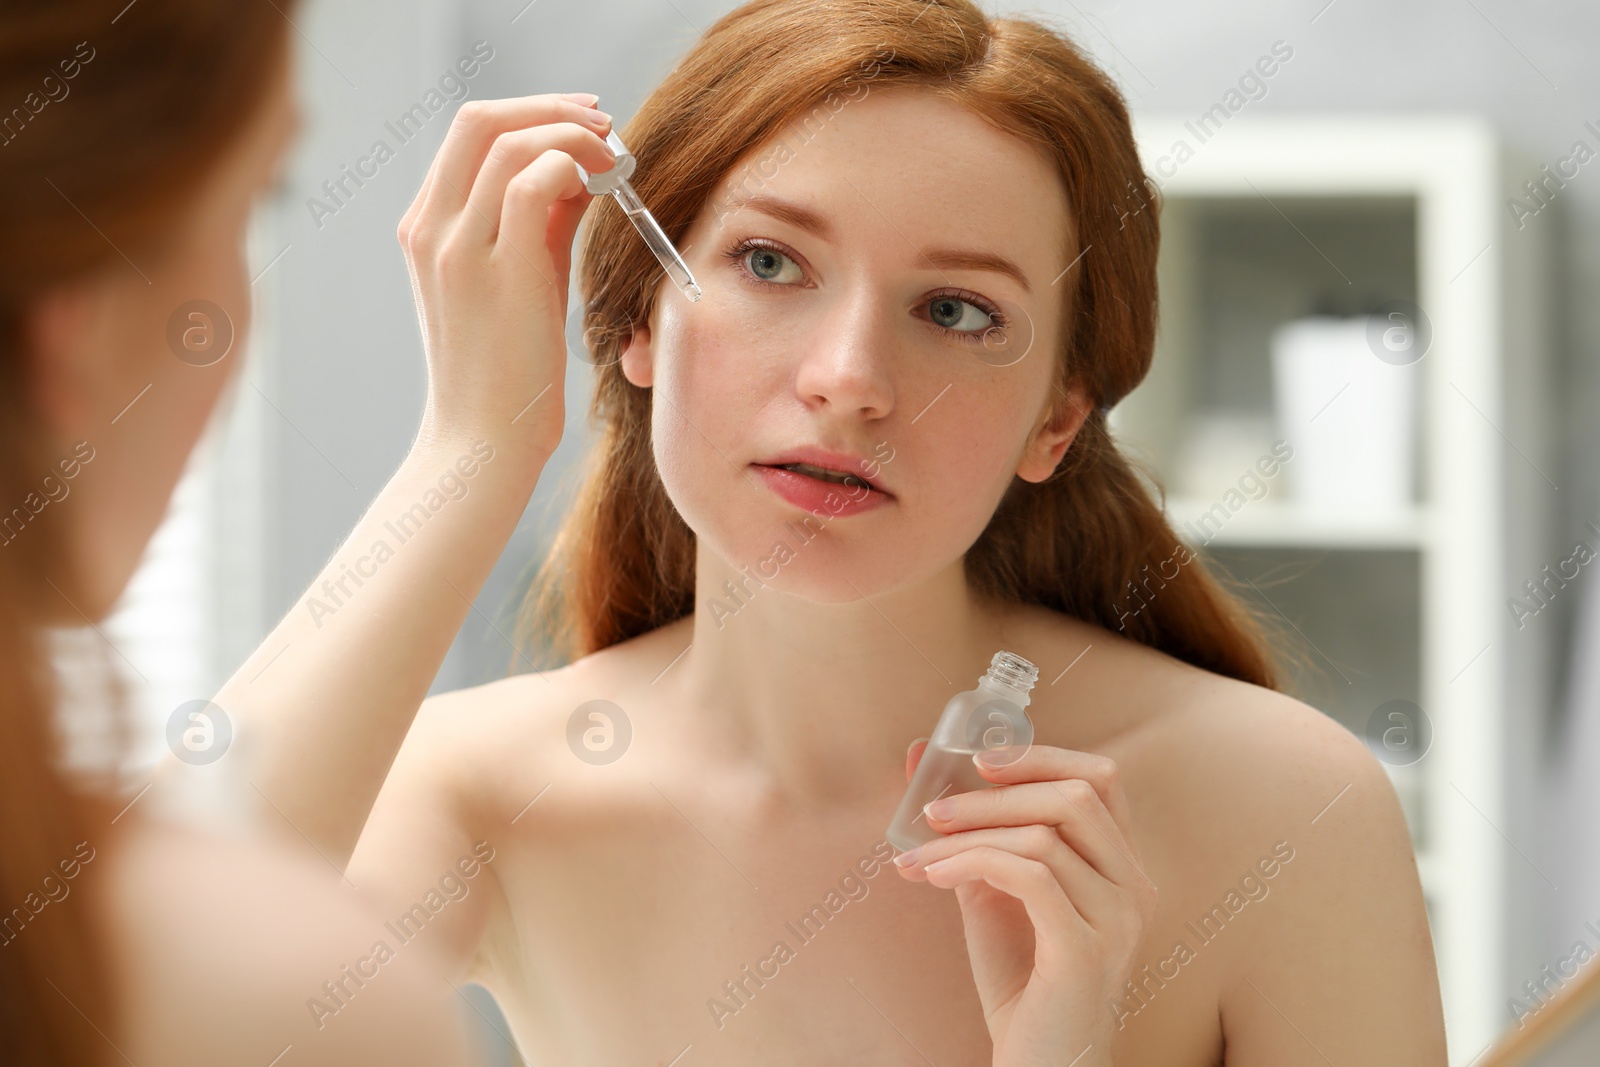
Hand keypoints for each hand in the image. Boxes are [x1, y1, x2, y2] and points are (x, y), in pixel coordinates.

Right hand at [396, 92, 616, 458]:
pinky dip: (571, 169)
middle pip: (480, 118)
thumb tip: (578, 173)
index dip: (533, 112)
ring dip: (571, 136)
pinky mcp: (495, 271)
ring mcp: (456, 247)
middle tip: (604, 126)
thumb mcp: (521, 281)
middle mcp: (431, 228)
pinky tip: (600, 190)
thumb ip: (540, 223)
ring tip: (613, 160)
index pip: (471, 131)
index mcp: (427, 227)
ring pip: (508, 141)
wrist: (482, 443)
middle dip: (551, 107)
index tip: (584, 122)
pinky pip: (530, 183)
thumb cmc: (506, 373)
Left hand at [895, 742, 1155, 1066]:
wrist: (1041, 1063)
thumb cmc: (1022, 983)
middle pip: (1076, 796)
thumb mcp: (994, 894)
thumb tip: (919, 762)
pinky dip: (973, 861)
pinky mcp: (1085, 950)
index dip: (1040, 756)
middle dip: (996, 793)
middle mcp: (1134, 888)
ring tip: (922, 852)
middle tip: (934, 808)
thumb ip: (972, 833)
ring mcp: (1118, 920)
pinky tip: (933, 875)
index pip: (1101, 779)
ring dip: (972, 833)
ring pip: (1047, 835)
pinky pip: (1031, 876)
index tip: (977, 758)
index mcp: (1121, 868)